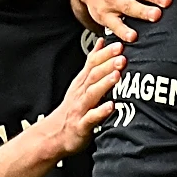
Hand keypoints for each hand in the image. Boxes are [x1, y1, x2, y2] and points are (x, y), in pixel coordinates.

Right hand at [48, 40, 125, 154]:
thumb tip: (101, 42)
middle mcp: (80, 93)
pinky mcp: (82, 125)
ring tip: (117, 75)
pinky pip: (91, 118)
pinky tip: (111, 106)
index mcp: (81, 82)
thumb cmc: (72, 107)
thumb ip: (92, 62)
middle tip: (122, 56)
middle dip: (107, 65)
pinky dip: (101, 112)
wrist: (54, 134)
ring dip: (105, 84)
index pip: (92, 63)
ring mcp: (80, 109)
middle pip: (93, 75)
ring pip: (92, 94)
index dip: (105, 54)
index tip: (119, 45)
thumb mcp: (80, 82)